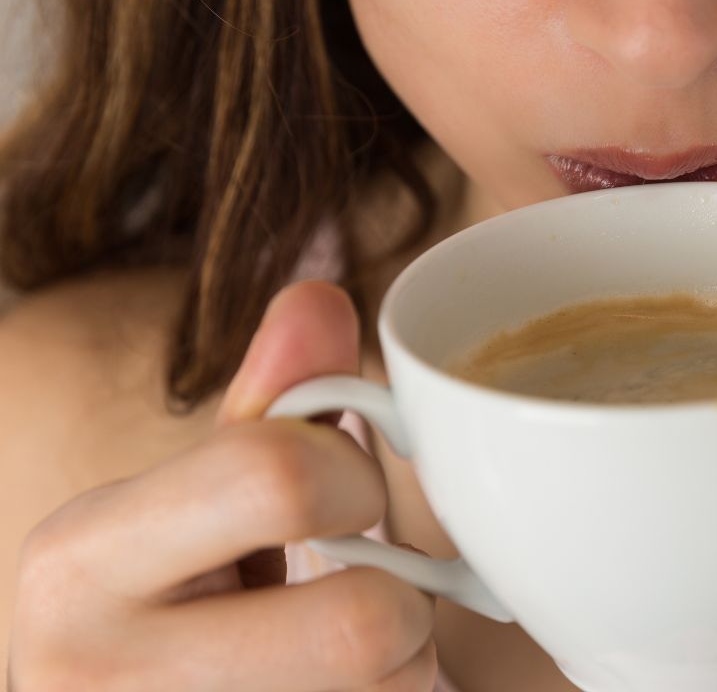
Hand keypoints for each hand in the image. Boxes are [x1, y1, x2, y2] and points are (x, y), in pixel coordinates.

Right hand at [9, 282, 437, 690]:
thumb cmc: (169, 605)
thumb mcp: (198, 497)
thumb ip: (270, 405)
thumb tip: (321, 299)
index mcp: (80, 560)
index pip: (281, 478)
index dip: (355, 477)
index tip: (348, 496)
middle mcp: (96, 675)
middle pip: (364, 623)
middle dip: (399, 601)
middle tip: (361, 597)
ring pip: (391, 688)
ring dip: (402, 666)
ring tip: (334, 658)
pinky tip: (331, 689)